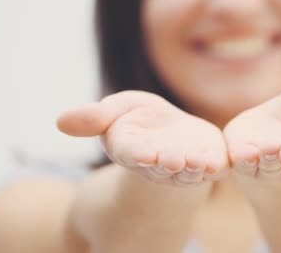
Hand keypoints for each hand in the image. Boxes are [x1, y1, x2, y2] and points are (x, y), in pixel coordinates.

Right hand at [57, 91, 228, 186]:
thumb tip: (60, 121)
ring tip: (199, 162)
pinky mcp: (208, 162)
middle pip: (161, 165)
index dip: (138, 153)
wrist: (170, 134)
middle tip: (174, 160)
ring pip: (188, 170)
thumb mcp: (117, 110)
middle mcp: (156, 163)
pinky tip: (220, 163)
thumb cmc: (139, 120)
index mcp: (130, 148)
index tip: (143, 154)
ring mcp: (183, 166)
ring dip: (193, 168)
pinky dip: (216, 166)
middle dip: (167, 163)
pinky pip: (213, 167)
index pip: (131, 152)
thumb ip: (94, 117)